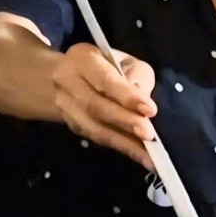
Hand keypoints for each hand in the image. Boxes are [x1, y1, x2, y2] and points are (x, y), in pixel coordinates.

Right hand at [54, 42, 156, 168]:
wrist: (71, 77)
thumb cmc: (108, 66)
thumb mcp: (127, 62)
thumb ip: (138, 78)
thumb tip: (145, 105)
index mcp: (82, 58)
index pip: (104, 79)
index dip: (126, 96)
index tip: (150, 110)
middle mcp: (66, 81)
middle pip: (95, 106)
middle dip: (125, 121)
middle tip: (149, 134)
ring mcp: (65, 106)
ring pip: (94, 127)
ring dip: (124, 143)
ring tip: (150, 156)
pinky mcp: (72, 125)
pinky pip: (97, 139)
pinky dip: (121, 148)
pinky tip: (142, 158)